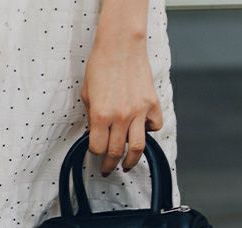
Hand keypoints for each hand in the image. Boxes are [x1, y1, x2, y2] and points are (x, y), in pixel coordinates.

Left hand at [80, 35, 162, 175]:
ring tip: (126, 166)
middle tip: (107, 169)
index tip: (94, 154)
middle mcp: (120, 117)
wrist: (121, 44)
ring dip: (131, 161)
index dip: (94, 153)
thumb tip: (95, 134)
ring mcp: (138, 111)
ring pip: (137, 148)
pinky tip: (143, 131)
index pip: (97, 148)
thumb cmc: (101, 65)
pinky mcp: (152, 104)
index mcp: (100, 115)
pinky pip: (154, 127)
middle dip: (109, 165)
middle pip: (116, 153)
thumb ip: (91, 117)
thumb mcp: (86, 94)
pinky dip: (150, 131)